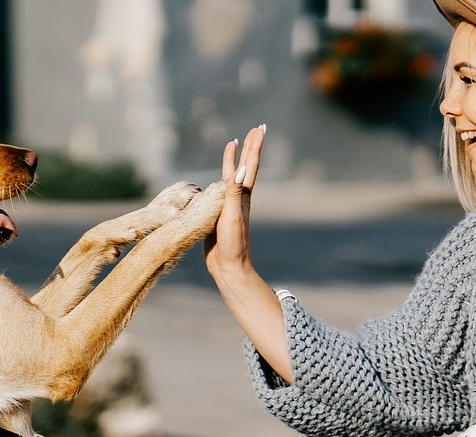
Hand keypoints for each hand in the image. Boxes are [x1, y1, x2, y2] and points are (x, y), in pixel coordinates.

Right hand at [204, 125, 265, 280]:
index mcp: (243, 196)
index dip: (254, 146)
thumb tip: (242, 169)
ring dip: (235, 159)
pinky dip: (219, 178)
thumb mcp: (232, 217)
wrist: (229, 268)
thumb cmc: (232, 244)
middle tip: (255, 129)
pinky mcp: (218, 213)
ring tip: (235, 144)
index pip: (250, 165)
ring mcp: (229, 205)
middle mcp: (238, 197)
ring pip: (232, 175)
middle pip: (245, 166)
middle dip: (250, 147)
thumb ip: (234, 193)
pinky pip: (218, 189)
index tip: (259, 128)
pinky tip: (216, 177)